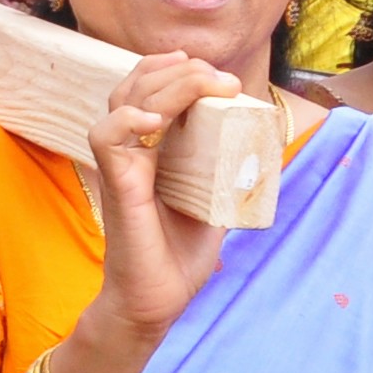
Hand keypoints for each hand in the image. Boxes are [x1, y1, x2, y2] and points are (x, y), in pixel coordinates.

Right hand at [86, 51, 238, 355]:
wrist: (155, 303)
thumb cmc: (178, 258)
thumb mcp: (214, 203)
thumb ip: (228, 176)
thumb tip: (265, 151)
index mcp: (150, 150)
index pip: (148, 88)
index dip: (174, 69)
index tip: (214, 72)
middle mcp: (130, 151)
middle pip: (136, 84)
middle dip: (178, 69)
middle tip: (218, 77)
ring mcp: (120, 166)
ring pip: (123, 101)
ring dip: (164, 83)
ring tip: (200, 82)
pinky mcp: (117, 186)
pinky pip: (107, 137)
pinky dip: (130, 118)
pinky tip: (160, 117)